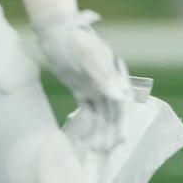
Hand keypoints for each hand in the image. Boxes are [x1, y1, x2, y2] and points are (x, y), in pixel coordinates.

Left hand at [33, 10, 133, 151]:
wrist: (58, 31)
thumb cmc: (76, 40)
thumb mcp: (89, 57)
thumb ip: (104, 77)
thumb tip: (119, 98)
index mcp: (116, 74)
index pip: (123, 102)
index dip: (124, 122)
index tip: (123, 139)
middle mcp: (109, 82)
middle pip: (114, 112)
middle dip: (112, 131)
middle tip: (107, 151)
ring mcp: (95, 86)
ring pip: (101, 114)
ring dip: (100, 130)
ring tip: (95, 149)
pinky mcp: (82, 89)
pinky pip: (87, 109)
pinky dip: (87, 123)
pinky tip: (83, 136)